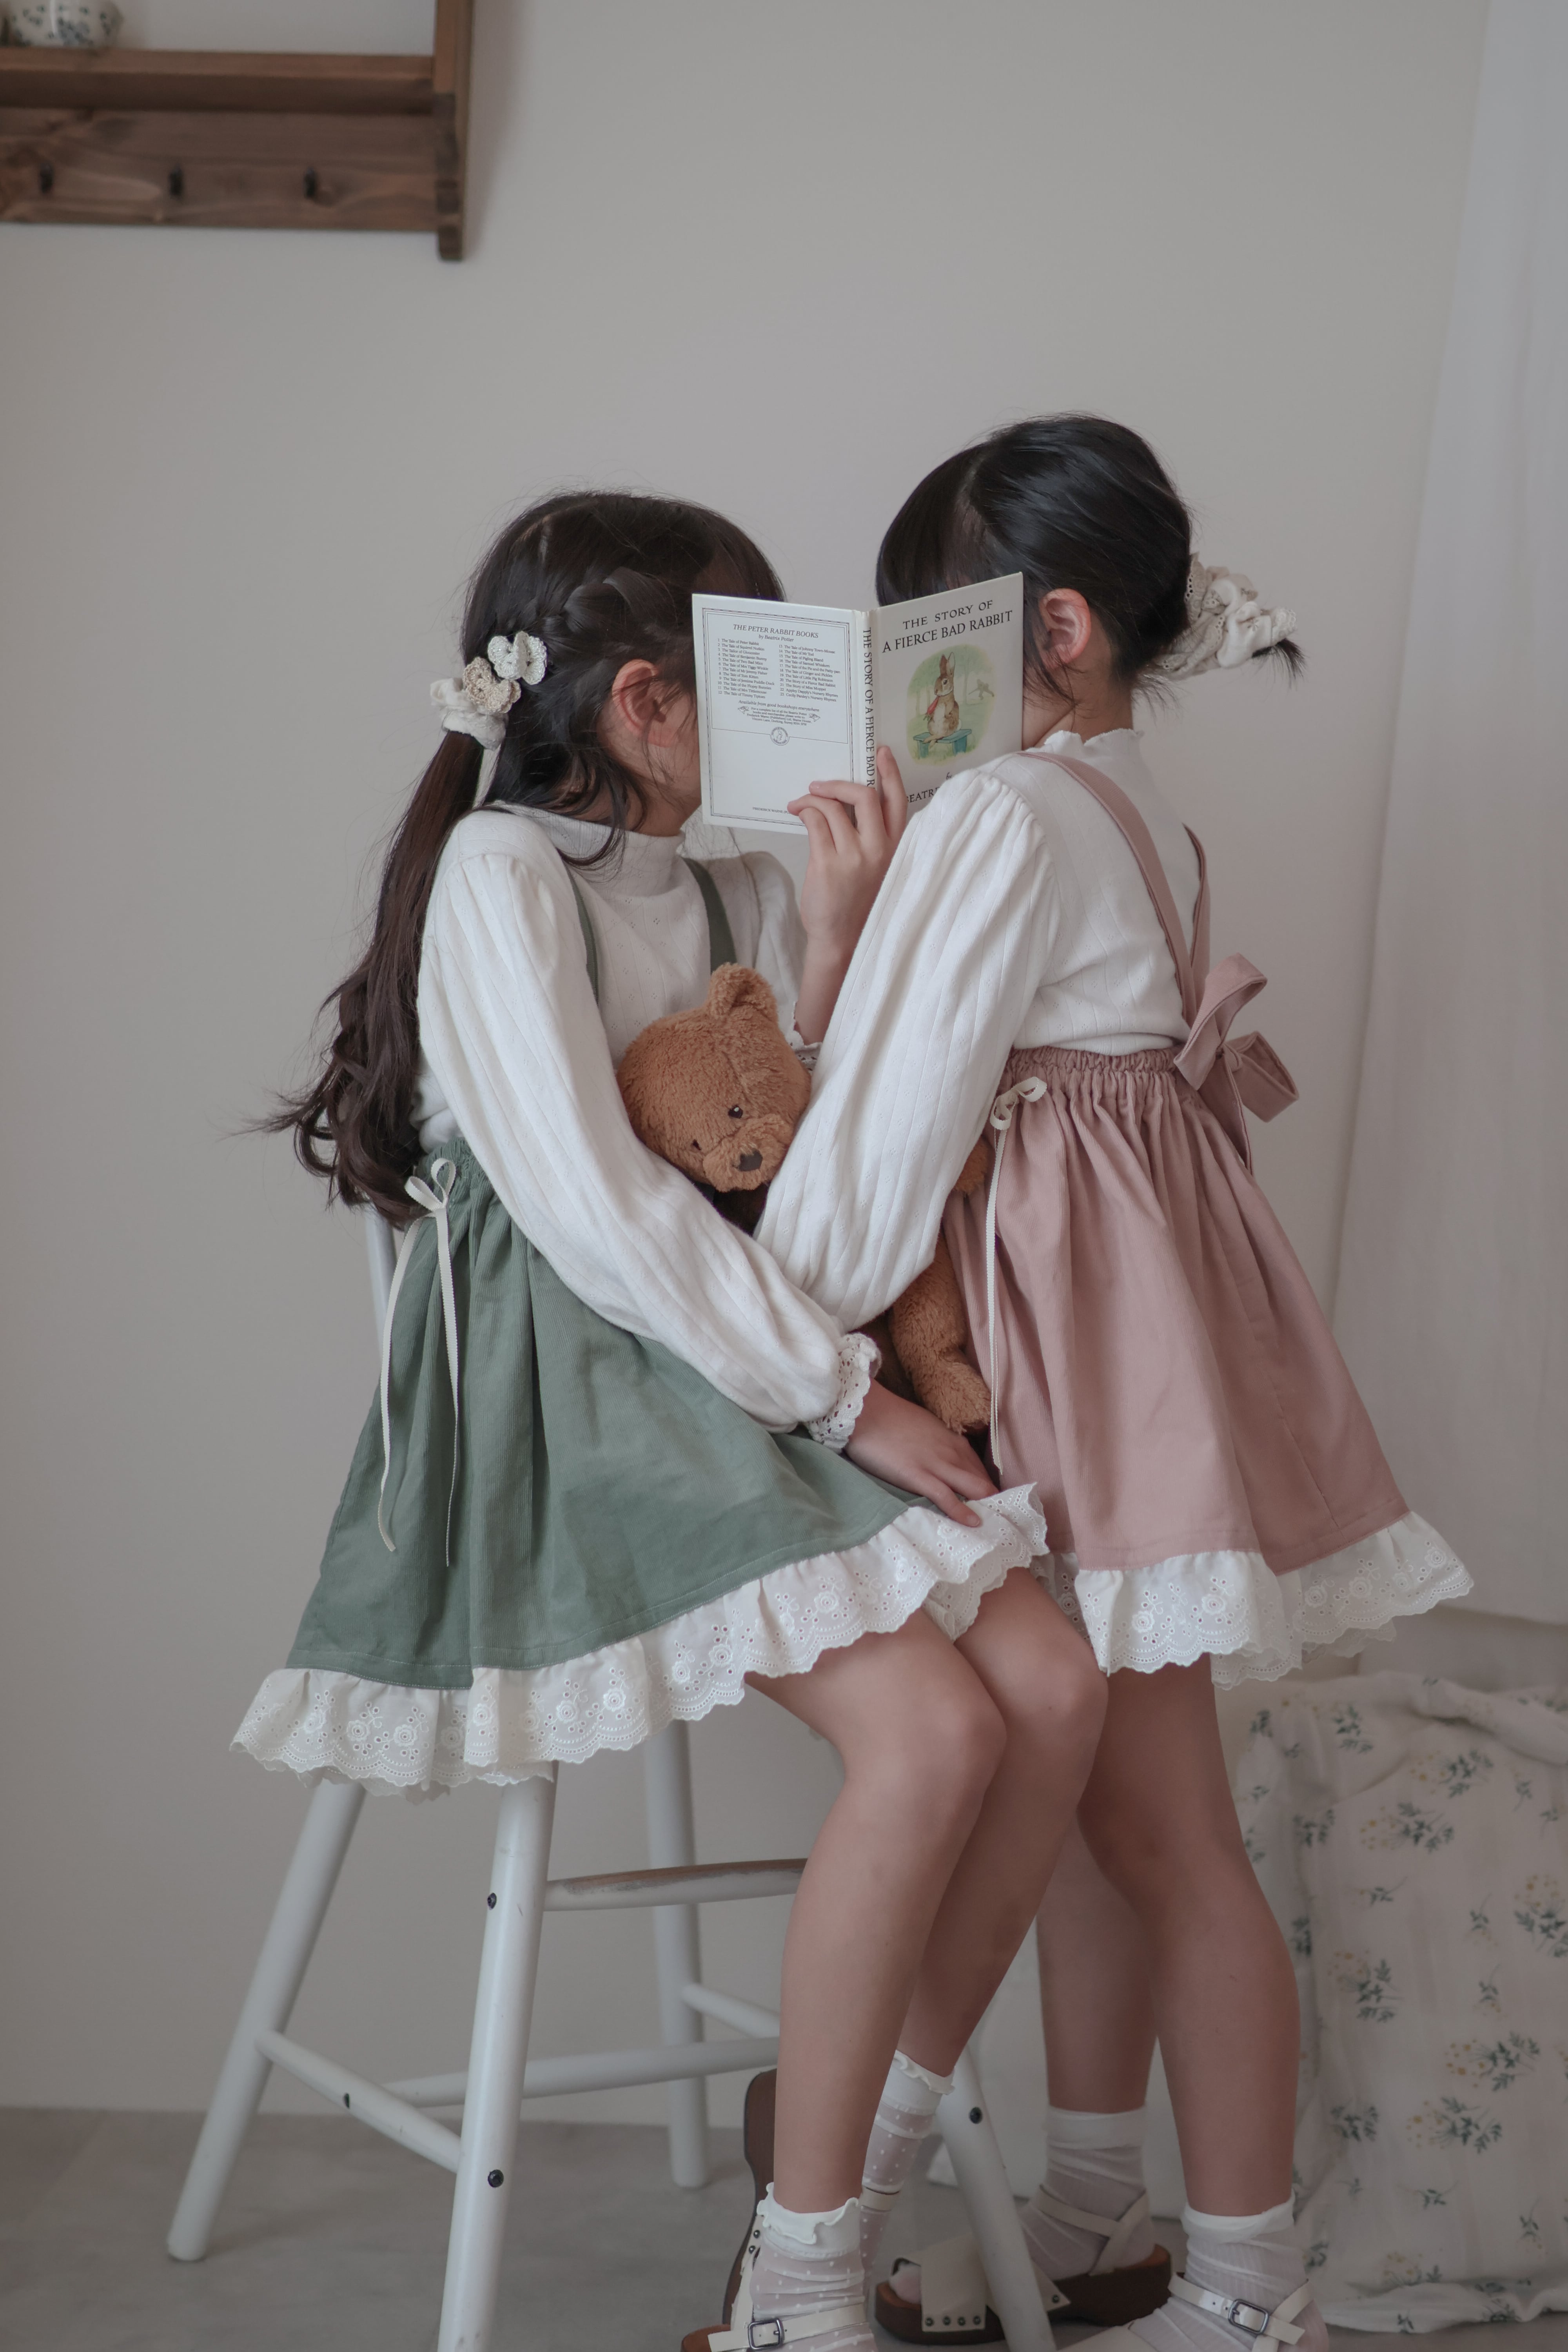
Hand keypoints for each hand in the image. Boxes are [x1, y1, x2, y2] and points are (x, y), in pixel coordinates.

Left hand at [789, 748, 907, 1042]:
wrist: (843, 941)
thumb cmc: (857, 904)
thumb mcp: (875, 868)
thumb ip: (870, 837)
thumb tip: (845, 804)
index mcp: (895, 849)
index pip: (898, 802)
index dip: (890, 773)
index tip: (881, 753)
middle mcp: (878, 850)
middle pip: (865, 796)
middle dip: (840, 783)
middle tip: (822, 785)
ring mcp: (853, 857)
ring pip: (833, 807)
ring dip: (813, 798)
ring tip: (801, 803)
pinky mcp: (827, 863)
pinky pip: (815, 821)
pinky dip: (804, 811)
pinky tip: (797, 813)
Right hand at [843, 1379, 995, 1528]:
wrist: (865, 1410)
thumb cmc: (889, 1418)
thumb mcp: (922, 1428)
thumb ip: (936, 1443)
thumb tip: (941, 1458)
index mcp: (951, 1440)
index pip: (979, 1467)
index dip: (988, 1486)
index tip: (993, 1504)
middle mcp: (951, 1451)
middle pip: (982, 1479)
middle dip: (994, 1500)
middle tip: (1001, 1520)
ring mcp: (936, 1463)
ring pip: (972, 1486)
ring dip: (986, 1506)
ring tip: (996, 1526)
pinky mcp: (918, 1475)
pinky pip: (946, 1496)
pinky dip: (962, 1510)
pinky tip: (974, 1523)